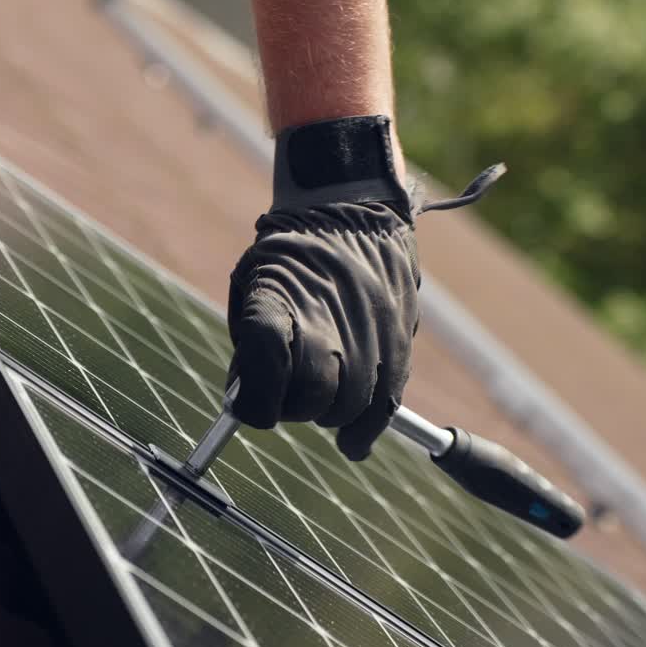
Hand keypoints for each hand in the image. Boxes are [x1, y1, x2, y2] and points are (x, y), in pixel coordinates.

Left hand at [227, 115, 501, 460]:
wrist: (351, 202)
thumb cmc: (290, 249)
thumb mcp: (252, 281)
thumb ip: (250, 341)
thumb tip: (246, 399)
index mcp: (279, 299)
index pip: (263, 370)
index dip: (251, 404)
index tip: (245, 410)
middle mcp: (328, 317)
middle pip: (309, 397)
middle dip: (291, 408)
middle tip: (283, 398)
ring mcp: (369, 328)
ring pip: (348, 405)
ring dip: (327, 414)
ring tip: (317, 399)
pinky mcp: (400, 336)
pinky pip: (386, 401)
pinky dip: (366, 428)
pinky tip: (353, 444)